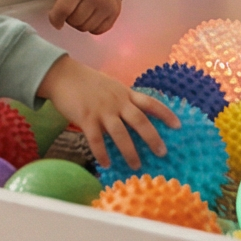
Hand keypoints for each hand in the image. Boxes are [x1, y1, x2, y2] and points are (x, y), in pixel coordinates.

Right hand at [38, 55, 177, 171]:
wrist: (62, 75)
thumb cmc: (86, 82)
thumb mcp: (110, 86)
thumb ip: (122, 99)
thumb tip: (135, 115)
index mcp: (124, 93)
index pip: (150, 103)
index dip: (166, 114)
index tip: (179, 126)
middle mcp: (117, 102)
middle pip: (140, 121)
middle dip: (152, 138)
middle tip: (162, 153)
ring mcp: (101, 110)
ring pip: (120, 133)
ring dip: (130, 151)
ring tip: (136, 165)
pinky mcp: (86, 117)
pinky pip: (96, 139)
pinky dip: (102, 152)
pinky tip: (106, 163)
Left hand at [49, 0, 123, 33]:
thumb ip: (58, 0)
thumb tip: (58, 20)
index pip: (64, 10)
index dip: (55, 19)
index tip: (55, 21)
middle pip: (75, 21)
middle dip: (68, 18)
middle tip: (71, 9)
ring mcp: (107, 5)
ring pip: (86, 28)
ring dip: (80, 23)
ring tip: (81, 10)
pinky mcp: (115, 11)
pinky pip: (99, 30)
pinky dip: (92, 27)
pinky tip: (91, 15)